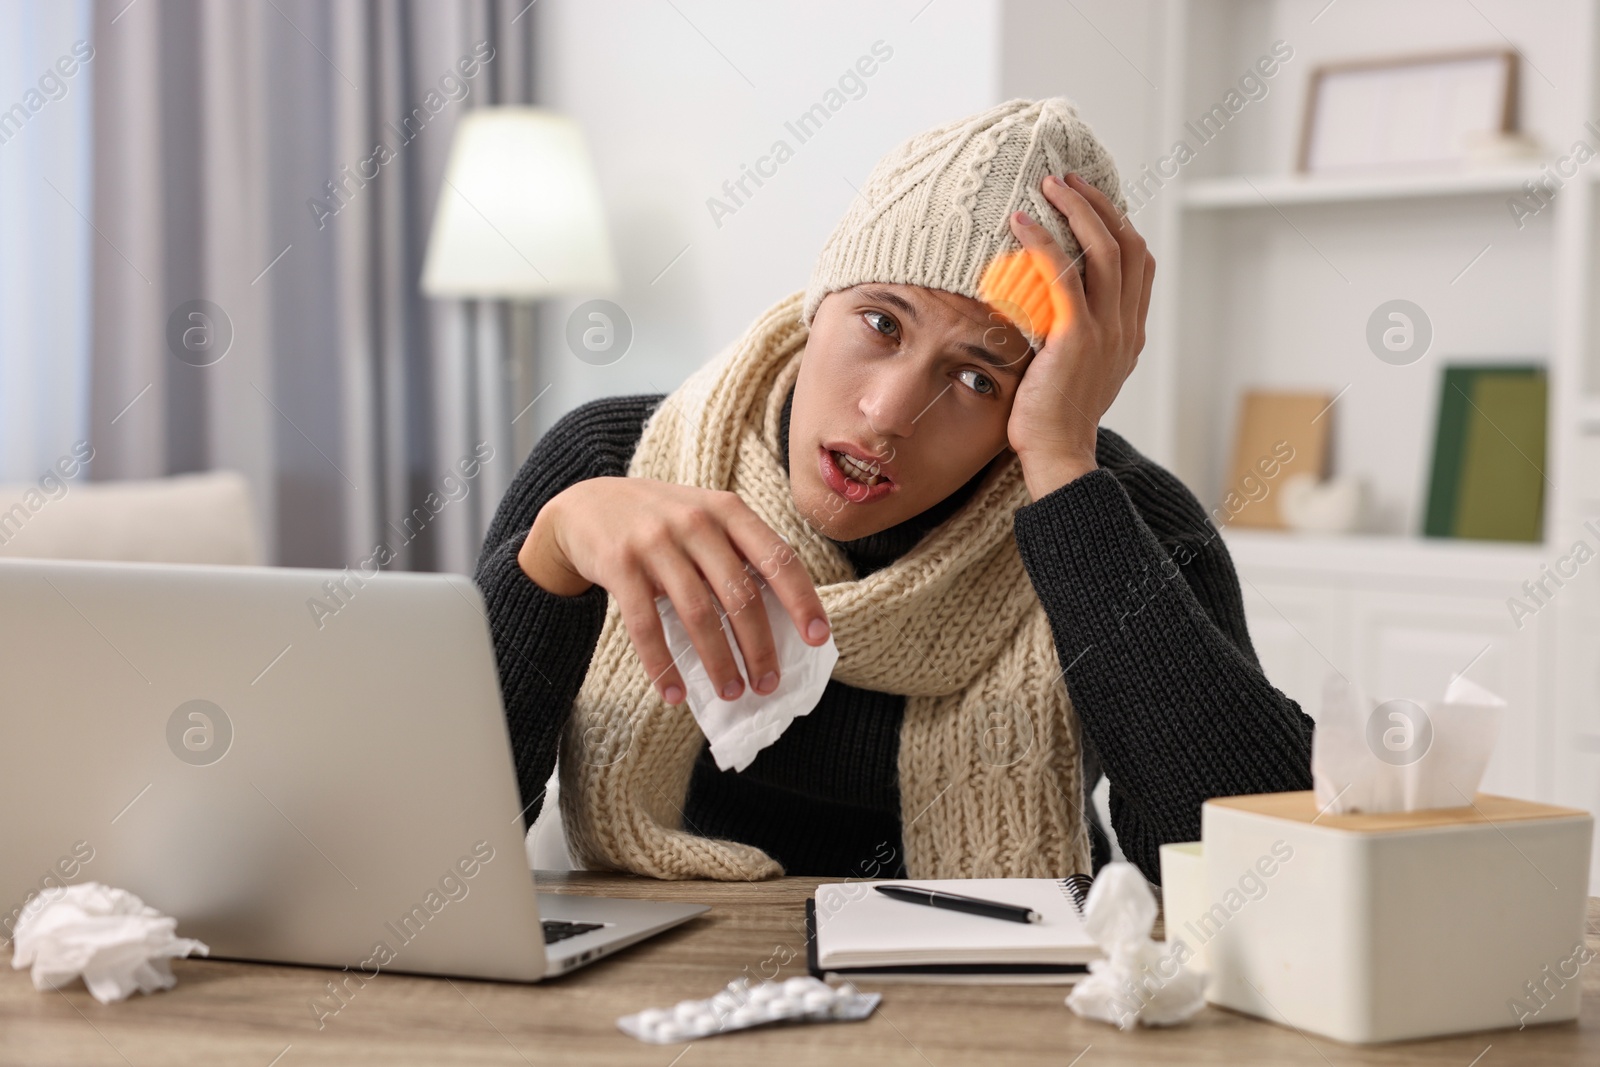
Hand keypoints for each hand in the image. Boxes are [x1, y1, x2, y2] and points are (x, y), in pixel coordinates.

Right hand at [518, 478, 831, 704]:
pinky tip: (675, 694)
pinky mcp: (620, 564)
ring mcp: (655, 542)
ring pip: (698, 615)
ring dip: (719, 663)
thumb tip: (782, 618)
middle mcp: (696, 522)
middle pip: (741, 596)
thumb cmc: (660, 521)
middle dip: (759, 648)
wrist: (587, 504)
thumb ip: (738, 552)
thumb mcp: (704, 518)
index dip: (802, 600)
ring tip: (731, 693)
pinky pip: (646, 625)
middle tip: (768, 684)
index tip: (819, 638)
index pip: (778, 558)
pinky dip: (662, 666)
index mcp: (727, 510)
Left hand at [1004, 172, 1155, 499]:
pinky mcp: (1077, 336)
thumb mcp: (1078, 373)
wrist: (1059, 455)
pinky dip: (1044, 240)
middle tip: (1066, 179)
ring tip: (1047, 185)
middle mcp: (1126, 326)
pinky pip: (1063, 274)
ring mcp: (1106, 330)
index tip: (1090, 201)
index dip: (1118, 224)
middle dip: (1098, 203)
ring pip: (1102, 249)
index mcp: (1130, 333)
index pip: (1139, 263)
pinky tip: (1021, 222)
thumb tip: (1047, 310)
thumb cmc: (1055, 420)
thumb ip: (1076, 339)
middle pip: (1126, 244)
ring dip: (1075, 208)